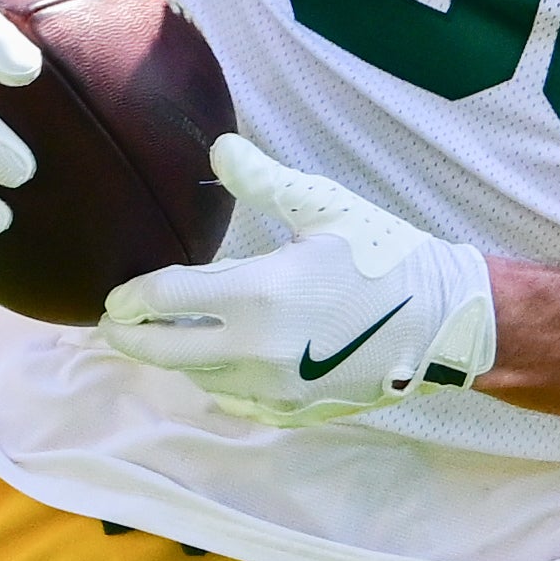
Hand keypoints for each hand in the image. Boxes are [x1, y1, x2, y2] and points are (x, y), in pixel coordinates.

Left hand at [98, 135, 496, 427]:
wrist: (445, 321)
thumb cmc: (385, 256)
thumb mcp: (324, 207)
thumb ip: (263, 182)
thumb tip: (217, 149)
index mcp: (257, 295)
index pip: (166, 301)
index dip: (132, 298)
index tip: (115, 297)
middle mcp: (255, 351)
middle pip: (168, 353)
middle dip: (133, 340)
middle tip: (115, 327)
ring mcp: (274, 389)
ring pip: (201, 379)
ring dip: (180, 359)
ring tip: (172, 336)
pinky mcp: (295, 411)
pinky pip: (237, 400)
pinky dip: (219, 380)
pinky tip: (221, 362)